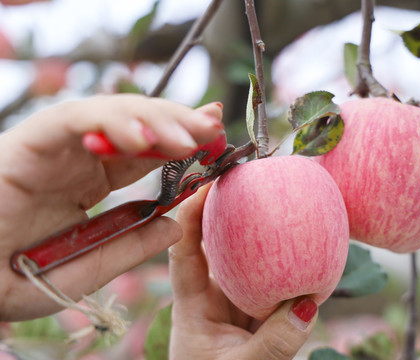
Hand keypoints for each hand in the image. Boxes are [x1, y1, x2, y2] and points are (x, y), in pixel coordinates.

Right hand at [0, 94, 222, 320]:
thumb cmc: (11, 281)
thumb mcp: (86, 268)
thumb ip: (130, 245)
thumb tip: (177, 225)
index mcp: (92, 182)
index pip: (148, 155)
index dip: (185, 146)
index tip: (218, 144)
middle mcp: (78, 158)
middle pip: (139, 126)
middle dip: (180, 123)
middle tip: (215, 126)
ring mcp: (55, 146)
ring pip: (113, 113)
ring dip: (156, 119)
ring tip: (193, 135)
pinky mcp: (28, 140)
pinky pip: (74, 118)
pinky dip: (111, 121)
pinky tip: (145, 137)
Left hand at [169, 184, 318, 359]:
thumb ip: (275, 343)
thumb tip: (309, 304)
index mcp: (193, 305)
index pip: (184, 250)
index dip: (189, 212)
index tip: (207, 182)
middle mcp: (213, 294)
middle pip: (215, 241)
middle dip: (228, 206)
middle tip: (248, 173)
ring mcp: (238, 300)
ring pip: (248, 258)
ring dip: (260, 229)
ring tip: (279, 194)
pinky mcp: (260, 309)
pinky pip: (276, 280)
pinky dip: (289, 262)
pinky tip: (308, 241)